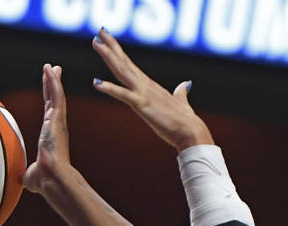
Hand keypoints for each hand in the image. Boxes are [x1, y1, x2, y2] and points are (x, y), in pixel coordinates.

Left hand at [24, 64, 70, 196]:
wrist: (52, 178)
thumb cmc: (45, 181)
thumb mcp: (32, 175)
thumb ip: (28, 174)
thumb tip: (21, 181)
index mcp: (51, 137)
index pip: (50, 115)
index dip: (48, 102)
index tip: (48, 91)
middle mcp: (57, 127)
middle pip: (54, 101)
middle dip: (53, 86)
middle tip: (53, 71)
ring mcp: (58, 122)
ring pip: (57, 96)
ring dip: (54, 80)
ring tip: (51, 66)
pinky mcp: (58, 119)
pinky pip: (57, 95)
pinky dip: (54, 82)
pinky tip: (51, 69)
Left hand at [91, 29, 213, 150]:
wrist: (191, 131)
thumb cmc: (186, 120)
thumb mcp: (181, 103)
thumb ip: (180, 94)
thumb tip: (185, 85)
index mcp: (151, 86)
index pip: (131, 66)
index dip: (120, 54)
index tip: (109, 41)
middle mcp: (146, 85)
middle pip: (124, 63)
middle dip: (111, 47)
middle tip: (99, 33)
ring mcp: (144, 93)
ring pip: (122, 71)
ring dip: (108, 56)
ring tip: (96, 42)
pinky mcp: (142, 105)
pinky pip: (123, 95)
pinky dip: (110, 89)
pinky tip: (97, 83)